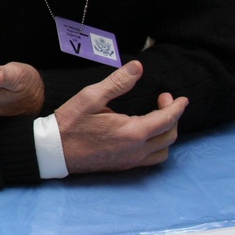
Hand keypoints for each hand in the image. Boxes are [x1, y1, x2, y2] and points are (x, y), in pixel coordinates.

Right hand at [55, 61, 187, 174]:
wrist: (53, 151)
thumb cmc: (70, 123)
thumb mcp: (91, 97)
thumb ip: (117, 82)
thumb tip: (137, 67)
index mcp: (132, 132)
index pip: (167, 119)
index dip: (177, 107)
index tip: (182, 98)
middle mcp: (136, 150)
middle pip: (169, 136)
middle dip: (172, 117)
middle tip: (162, 100)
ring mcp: (130, 161)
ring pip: (163, 151)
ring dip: (166, 134)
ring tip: (157, 119)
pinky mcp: (122, 166)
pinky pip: (151, 159)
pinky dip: (157, 147)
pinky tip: (145, 135)